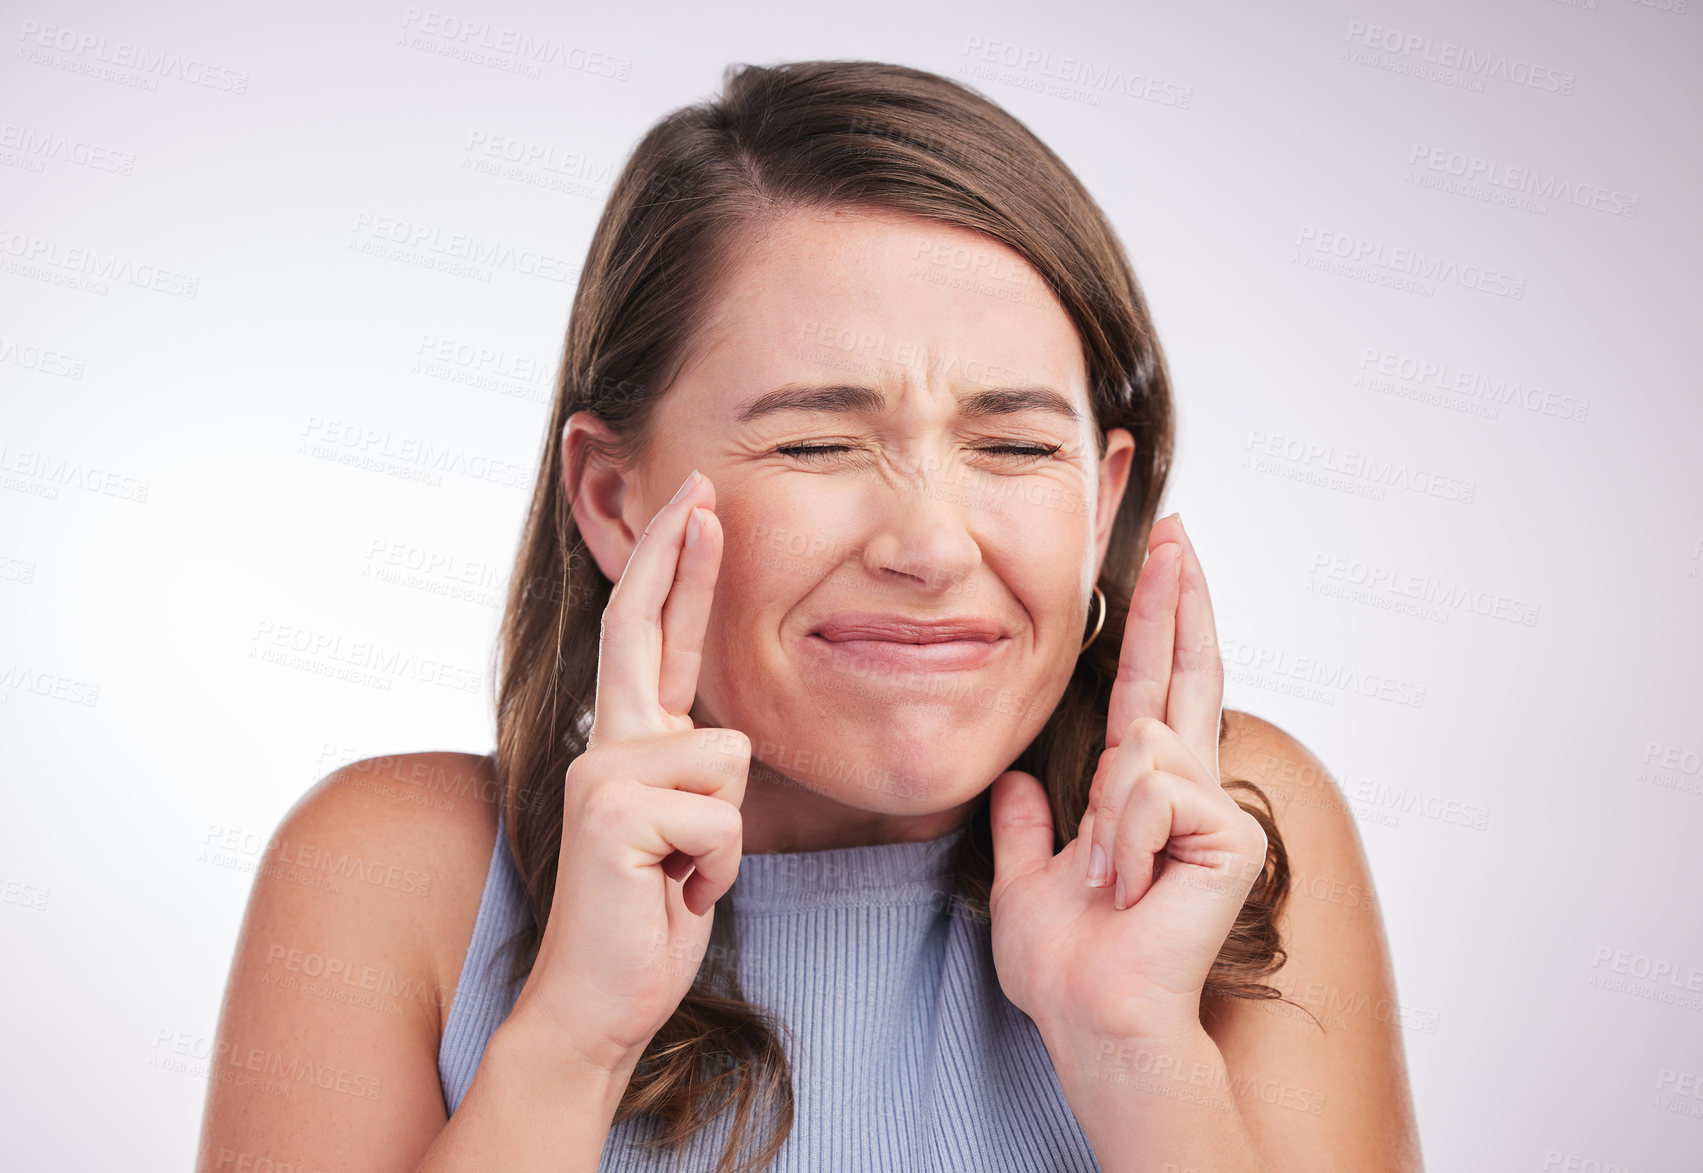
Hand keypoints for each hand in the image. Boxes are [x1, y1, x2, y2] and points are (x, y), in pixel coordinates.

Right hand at [507, 469, 751, 1076]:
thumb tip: (718, 734)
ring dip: (725, 835)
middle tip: (702, 485)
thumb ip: (688, 770)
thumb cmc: (647, 917)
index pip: (650, 638)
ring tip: (683, 876)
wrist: (597, 1000)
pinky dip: (715, 871)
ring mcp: (604, 774)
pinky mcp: (614, 814)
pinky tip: (674, 895)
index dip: (672, 569)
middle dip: (676, 554)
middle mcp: (607, 744)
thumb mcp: (683, 830)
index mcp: (626, 744)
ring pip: (729, 759)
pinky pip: (721, 820)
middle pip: (642, 629)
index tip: (694, 504)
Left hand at [986, 513, 1267, 1043]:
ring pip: (1140, 744)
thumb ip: (1025, 825)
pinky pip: (1153, 790)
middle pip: (1184, 672)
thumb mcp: (1026, 878)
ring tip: (1110, 883)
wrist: (1091, 1016)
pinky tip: (1132, 886)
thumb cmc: (1068, 966)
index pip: (1154, 687)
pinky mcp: (1230, 835)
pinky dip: (1122, 843)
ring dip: (1103, 824)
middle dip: (1178, 597)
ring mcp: (1214, 811)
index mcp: (1141, 793)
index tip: (1165, 559)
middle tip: (1177, 528)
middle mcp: (1187, 790)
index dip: (1160, 622)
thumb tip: (1016, 780)